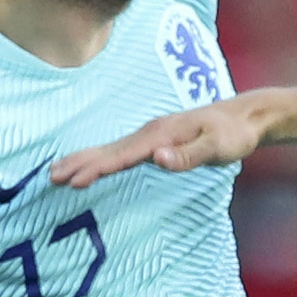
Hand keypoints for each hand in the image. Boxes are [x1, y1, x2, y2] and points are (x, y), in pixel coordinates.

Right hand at [50, 94, 268, 188]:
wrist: (245, 117)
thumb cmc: (233, 135)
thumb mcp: (218, 148)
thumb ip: (189, 155)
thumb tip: (158, 159)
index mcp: (161, 135)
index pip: (123, 155)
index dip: (97, 168)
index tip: (74, 180)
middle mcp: (151, 133)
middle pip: (109, 150)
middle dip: (80, 162)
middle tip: (51, 176)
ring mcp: (152, 135)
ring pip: (112, 149)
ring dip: (85, 160)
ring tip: (59, 172)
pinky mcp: (156, 140)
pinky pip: (122, 151)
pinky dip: (102, 158)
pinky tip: (94, 166)